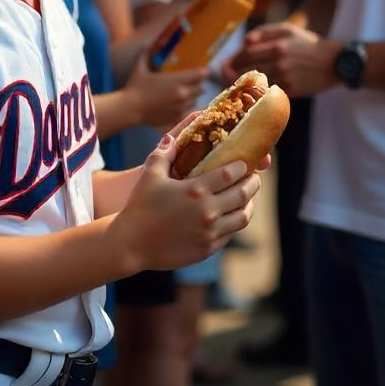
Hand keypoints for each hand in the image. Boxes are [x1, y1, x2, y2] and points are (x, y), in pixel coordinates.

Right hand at [115, 138, 260, 271]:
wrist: (131, 244)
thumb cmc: (139, 206)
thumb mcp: (150, 174)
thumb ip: (164, 153)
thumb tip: (171, 137)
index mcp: (196, 190)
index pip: (230, 173)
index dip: (242, 166)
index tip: (245, 162)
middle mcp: (207, 211)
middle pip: (243, 194)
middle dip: (252, 183)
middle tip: (253, 177)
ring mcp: (209, 233)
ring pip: (243, 216)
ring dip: (249, 204)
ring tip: (247, 198)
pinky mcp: (207, 249)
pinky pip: (230, 234)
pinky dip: (235, 222)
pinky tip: (231, 216)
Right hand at [123, 54, 208, 128]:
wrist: (129, 108)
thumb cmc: (135, 86)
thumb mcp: (140, 67)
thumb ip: (145, 54)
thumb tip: (146, 44)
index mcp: (177, 80)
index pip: (201, 75)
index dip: (204, 71)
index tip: (204, 70)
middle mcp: (183, 94)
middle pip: (201, 89)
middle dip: (199, 84)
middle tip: (193, 82)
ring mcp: (181, 108)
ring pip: (196, 101)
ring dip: (192, 97)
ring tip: (184, 93)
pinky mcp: (176, 118)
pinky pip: (188, 112)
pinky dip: (186, 109)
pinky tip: (180, 106)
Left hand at [225, 23, 338, 97]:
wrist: (334, 63)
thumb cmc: (308, 44)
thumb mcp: (288, 30)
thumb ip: (264, 32)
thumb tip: (244, 42)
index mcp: (277, 46)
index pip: (245, 55)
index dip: (232, 60)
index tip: (227, 63)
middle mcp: (280, 64)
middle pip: (247, 72)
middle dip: (232, 74)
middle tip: (225, 75)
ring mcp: (286, 79)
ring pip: (256, 86)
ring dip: (244, 86)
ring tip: (237, 85)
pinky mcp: (292, 92)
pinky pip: (269, 94)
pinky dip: (259, 93)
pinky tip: (254, 92)